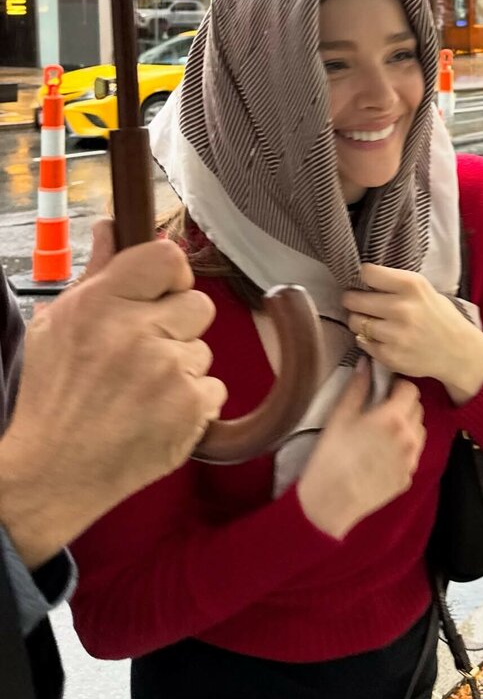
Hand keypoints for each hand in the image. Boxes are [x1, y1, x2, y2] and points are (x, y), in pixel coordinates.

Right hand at [0, 221, 225, 567]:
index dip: (172, 275)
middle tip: (148, 349)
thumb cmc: (53, 396)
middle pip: (199, 304)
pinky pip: (213, 389)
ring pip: (203, 351)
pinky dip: (192, 403)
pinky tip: (156, 413)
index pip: (168, 258)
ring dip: (181, 368)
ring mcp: (168, 372)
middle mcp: (137, 333)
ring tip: (141, 391)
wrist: (53, 471)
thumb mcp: (59, 324)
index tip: (163, 292)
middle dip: (179, 326)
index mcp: (102, 304)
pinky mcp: (190, 409)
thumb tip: (112, 227)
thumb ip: (96, 272)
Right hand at [297, 360, 424, 538]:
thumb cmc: (331, 455)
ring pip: (419, 431)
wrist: (331, 501)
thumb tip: (366, 364)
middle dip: (403, 404)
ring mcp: (411, 459)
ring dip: (407, 425)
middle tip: (381, 409)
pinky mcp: (408, 477)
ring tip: (383, 432)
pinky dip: (404, 447)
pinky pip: (413, 453)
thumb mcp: (340, 415)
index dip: (398, 386)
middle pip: (418, 409)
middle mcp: (409, 437)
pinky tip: (382, 453)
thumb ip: (357, 387)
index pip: (411, 389)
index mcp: (394, 417)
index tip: (384, 390)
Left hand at [342, 264, 482, 400]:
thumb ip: (395, 284)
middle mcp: (402, 308)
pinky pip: (362, 343)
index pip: (368, 273)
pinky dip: (368, 340)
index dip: (364, 277)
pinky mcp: (390, 356)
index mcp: (412, 285)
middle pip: (353, 299)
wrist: (459, 352)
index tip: (367, 282)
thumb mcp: (424, 290)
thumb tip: (361, 281)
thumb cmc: (439, 316)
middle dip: (352, 300)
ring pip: (354, 322)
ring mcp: (395, 334)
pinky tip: (381, 338)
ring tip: (370, 321)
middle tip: (357, 302)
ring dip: (359, 321)